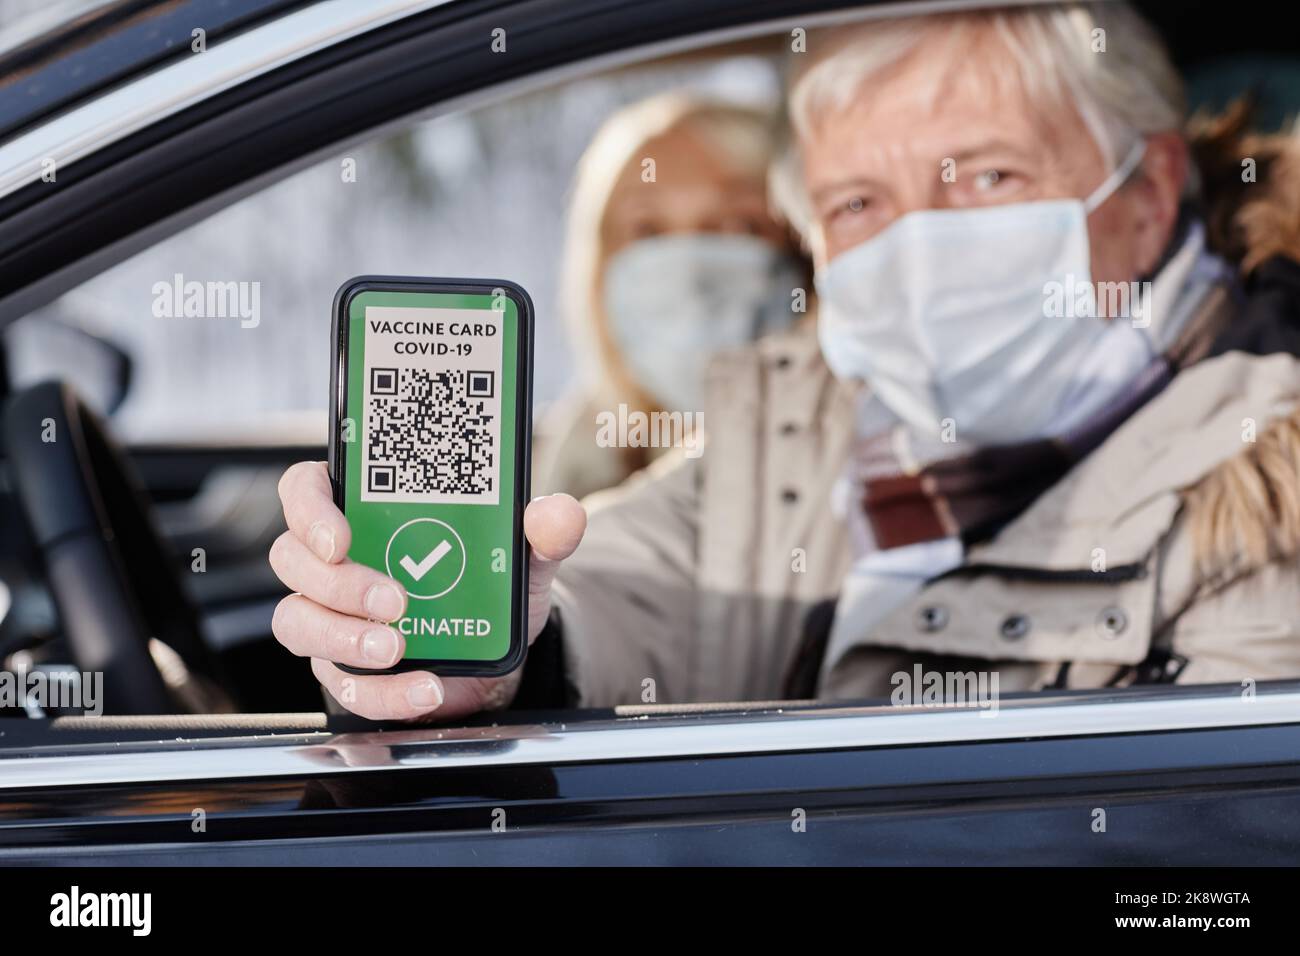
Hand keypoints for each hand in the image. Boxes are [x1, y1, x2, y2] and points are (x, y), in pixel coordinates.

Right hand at [268, 461, 585, 720]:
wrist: (499, 647)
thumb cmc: (489, 581)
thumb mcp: (523, 552)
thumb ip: (542, 529)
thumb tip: (558, 517)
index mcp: (364, 509)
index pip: (305, 490)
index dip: (310, 510)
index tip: (341, 537)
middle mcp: (335, 560)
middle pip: (292, 559)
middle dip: (340, 584)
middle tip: (394, 600)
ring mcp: (331, 615)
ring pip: (299, 622)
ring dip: (344, 639)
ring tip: (395, 648)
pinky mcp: (345, 667)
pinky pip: (342, 683)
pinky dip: (383, 691)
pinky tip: (425, 688)